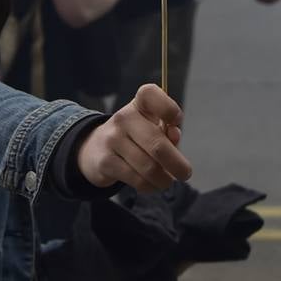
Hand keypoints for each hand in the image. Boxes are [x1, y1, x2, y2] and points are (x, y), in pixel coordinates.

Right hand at [76, 85, 190, 192]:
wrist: (95, 148)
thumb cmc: (136, 135)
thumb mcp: (152, 125)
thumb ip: (168, 129)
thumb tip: (174, 136)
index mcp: (139, 103)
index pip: (150, 94)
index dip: (169, 109)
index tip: (176, 122)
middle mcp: (124, 117)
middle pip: (157, 144)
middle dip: (177, 164)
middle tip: (185, 173)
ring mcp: (112, 139)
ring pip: (148, 167)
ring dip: (164, 179)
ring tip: (167, 181)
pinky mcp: (105, 162)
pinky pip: (136, 180)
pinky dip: (150, 186)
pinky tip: (153, 185)